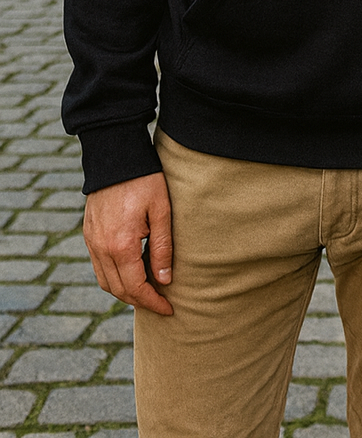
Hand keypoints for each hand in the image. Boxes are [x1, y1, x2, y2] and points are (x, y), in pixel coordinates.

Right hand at [82, 172, 173, 315]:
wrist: (116, 155)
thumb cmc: (144, 180)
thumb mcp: (162, 211)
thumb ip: (162, 248)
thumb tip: (165, 280)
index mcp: (120, 245)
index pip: (136, 288)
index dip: (153, 302)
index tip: (169, 309)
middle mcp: (101, 248)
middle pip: (118, 290)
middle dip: (140, 301)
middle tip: (160, 303)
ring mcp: (91, 242)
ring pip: (105, 281)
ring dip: (125, 291)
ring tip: (147, 291)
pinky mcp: (88, 234)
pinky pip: (98, 267)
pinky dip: (113, 277)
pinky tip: (130, 272)